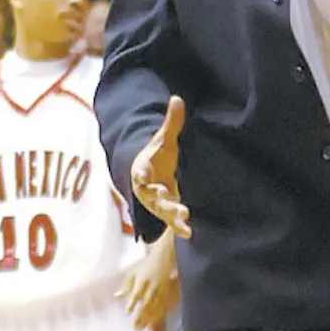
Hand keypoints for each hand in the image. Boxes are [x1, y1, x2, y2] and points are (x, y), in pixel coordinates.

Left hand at [117, 234, 179, 330]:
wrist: (163, 259)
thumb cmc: (145, 266)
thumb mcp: (133, 273)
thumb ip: (125, 285)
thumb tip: (116, 296)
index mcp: (142, 280)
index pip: (136, 294)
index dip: (132, 304)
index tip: (127, 313)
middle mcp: (152, 287)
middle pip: (146, 304)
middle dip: (140, 316)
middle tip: (134, 327)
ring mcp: (161, 291)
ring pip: (155, 308)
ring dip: (148, 319)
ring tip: (140, 329)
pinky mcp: (167, 295)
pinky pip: (162, 308)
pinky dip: (157, 317)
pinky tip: (152, 326)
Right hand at [130, 95, 191, 237]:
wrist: (153, 175)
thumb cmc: (158, 157)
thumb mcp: (164, 140)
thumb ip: (171, 122)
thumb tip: (177, 98)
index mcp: (143, 169)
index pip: (140, 172)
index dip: (141, 174)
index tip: (143, 176)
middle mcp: (147, 188)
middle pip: (150, 194)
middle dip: (158, 197)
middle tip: (166, 196)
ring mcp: (155, 202)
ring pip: (161, 210)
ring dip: (171, 214)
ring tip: (184, 216)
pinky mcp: (166, 212)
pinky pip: (170, 221)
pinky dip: (178, 227)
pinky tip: (189, 232)